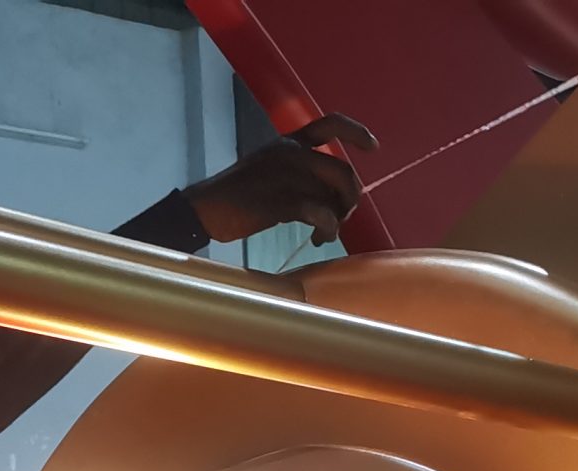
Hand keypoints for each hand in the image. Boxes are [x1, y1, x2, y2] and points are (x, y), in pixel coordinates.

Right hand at [185, 114, 377, 246]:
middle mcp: (292, 153)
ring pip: (335, 195)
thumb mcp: (267, 170)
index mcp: (288, 142)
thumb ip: (297, 172)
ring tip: (325, 233)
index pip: (331, 125)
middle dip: (350, 198)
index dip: (356, 133)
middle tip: (341, 218)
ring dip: (338, 219)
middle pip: (343, 171)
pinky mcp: (282, 201)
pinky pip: (322, 214)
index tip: (373, 147)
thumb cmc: (235, 196)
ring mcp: (288, 176)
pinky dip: (327, 229)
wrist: (204, 210)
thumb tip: (330, 194)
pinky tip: (317, 239)